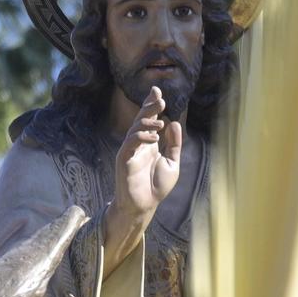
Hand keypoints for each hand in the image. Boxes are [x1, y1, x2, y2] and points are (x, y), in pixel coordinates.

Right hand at [114, 88, 183, 223]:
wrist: (145, 205)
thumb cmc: (156, 186)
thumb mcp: (172, 162)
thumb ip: (174, 144)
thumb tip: (173, 123)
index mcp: (149, 143)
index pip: (149, 119)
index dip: (151, 104)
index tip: (157, 91)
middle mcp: (138, 144)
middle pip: (141, 119)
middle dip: (149, 107)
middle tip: (160, 99)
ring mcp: (129, 150)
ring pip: (135, 128)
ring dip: (147, 122)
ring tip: (161, 123)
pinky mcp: (124, 159)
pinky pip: (130, 143)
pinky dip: (142, 137)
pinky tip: (154, 138)